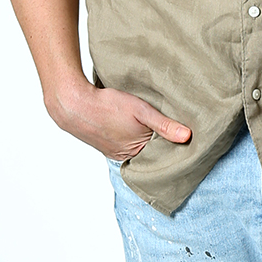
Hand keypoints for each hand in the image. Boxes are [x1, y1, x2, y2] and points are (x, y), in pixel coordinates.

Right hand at [46, 77, 191, 160]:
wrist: (74, 104)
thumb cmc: (107, 105)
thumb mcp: (141, 111)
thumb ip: (164, 124)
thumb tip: (187, 137)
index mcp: (137, 152)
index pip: (162, 154)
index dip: (172, 144)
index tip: (184, 136)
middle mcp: (125, 157)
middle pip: (150, 153)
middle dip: (159, 143)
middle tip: (170, 128)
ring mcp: (114, 153)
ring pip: (136, 148)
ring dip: (143, 139)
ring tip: (149, 126)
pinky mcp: (105, 146)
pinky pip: (124, 145)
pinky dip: (130, 138)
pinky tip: (130, 126)